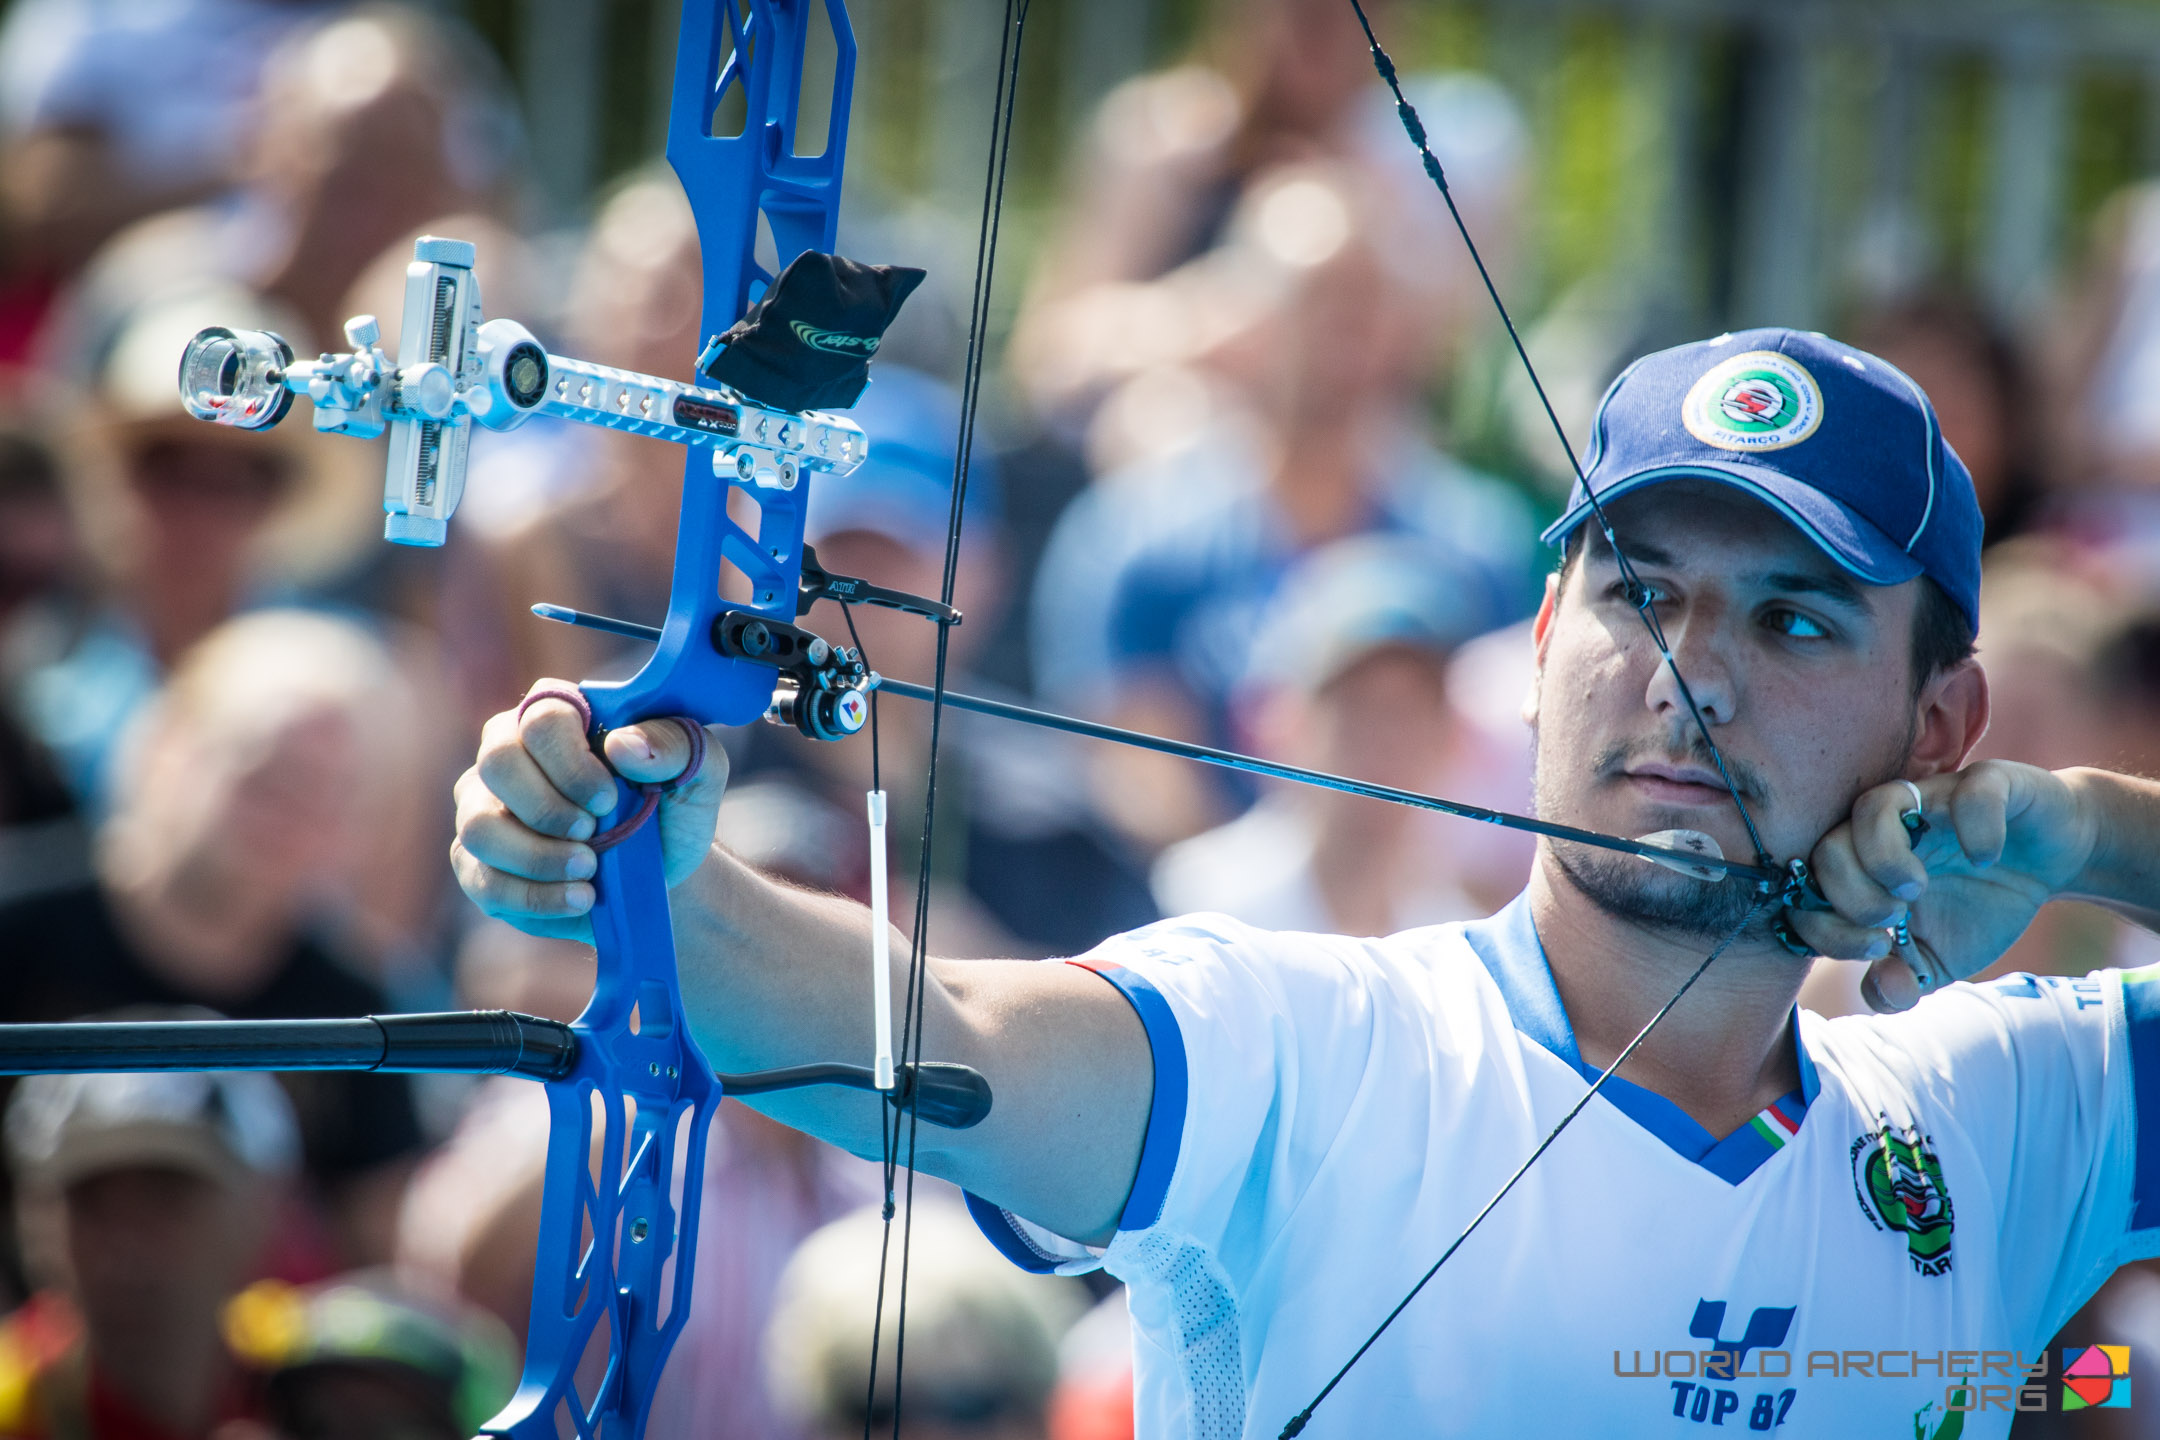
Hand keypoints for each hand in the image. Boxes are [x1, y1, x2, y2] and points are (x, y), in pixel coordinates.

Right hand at [451, 679, 730, 941]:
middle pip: (497, 764)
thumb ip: (673, 744)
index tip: (608, 799)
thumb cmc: (671, 810)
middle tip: (593, 835)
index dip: (572, 763)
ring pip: (479, 828)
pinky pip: (486, 882)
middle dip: (549, 808)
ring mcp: (484, 810)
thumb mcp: (696, 770)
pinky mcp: (480, 865)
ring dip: (539, 857)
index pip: (541, 718)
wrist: (660, 877)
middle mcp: (508, 754)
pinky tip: (580, 899)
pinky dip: (537, 897)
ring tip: (590, 872)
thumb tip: (623, 745)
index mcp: (559, 716)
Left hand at [1783, 761, 2097, 1011]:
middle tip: (1897, 919)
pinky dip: (1974, 828)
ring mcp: (1930, 800)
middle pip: (1828, 849)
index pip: (1806, 891)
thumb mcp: (1940, 959)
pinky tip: (1984, 858)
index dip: (1824, 929)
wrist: (2052, 860)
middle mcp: (1884, 829)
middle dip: (1853, 897)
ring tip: (1916, 889)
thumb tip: (1885, 994)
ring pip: (1873, 807)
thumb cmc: (1981, 904)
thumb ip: (1903, 983)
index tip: (1876, 950)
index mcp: (1861, 869)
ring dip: (1884, 859)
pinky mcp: (1985, 782)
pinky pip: (1967, 791)